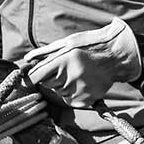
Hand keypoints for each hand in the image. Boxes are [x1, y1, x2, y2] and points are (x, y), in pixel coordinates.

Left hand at [20, 18, 141, 107]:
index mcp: (63, 60)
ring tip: (76, 73)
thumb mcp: (68, 43)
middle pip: (46, 84)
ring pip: (58, 92)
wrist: (116, 57)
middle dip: (51, 77)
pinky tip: (82, 82)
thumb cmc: (90, 46)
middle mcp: (69, 77)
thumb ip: (45, 52)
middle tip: (64, 68)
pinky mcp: (85, 100)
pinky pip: (68, 100)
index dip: (29, 79)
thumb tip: (27, 58)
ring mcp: (78, 90)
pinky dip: (71, 93)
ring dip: (62, 85)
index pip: (36, 76)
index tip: (26, 79)